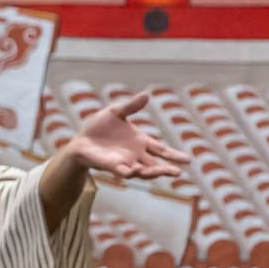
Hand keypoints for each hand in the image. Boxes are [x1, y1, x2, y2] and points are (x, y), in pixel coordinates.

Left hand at [63, 92, 189, 180]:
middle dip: (166, 169)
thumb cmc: (98, 127)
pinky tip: (137, 171)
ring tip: (164, 172)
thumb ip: (131, 106)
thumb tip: (146, 95)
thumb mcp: (115, 112)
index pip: (161, 150)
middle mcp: (136, 155)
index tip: (188, 160)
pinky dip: (131, 172)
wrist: (80, 140)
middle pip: (155, 164)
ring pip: (143, 170)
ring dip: (153, 172)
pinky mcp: (112, 166)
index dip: (174, 155)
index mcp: (140, 142)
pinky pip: (123, 171)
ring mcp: (125, 162)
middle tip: (178, 173)